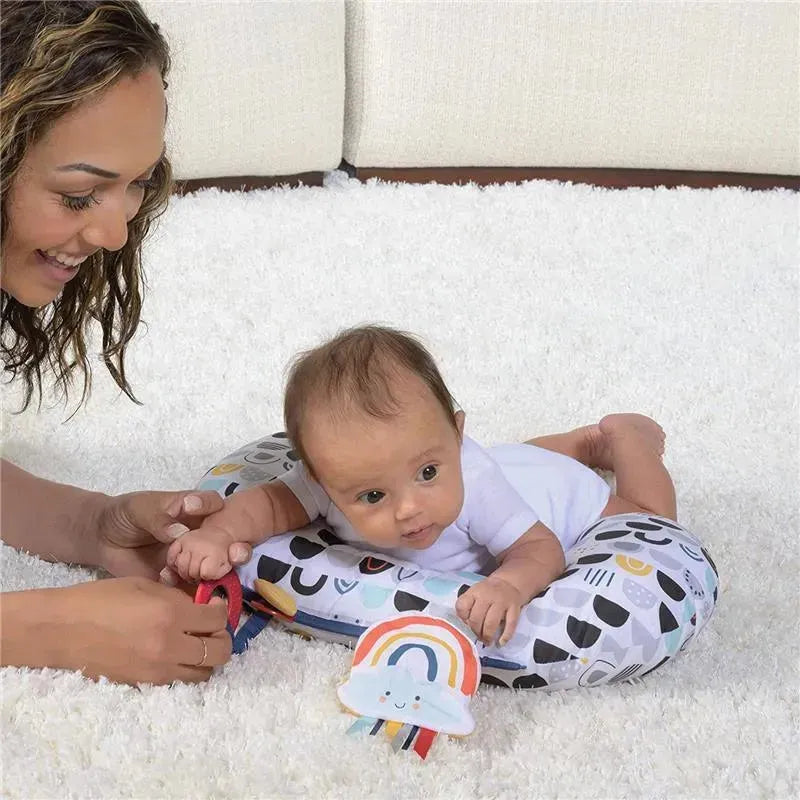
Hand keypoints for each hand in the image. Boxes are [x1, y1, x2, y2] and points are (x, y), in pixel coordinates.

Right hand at [2, 577, 231, 684]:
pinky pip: (180, 681)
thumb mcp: (143, 585)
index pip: (217, 619)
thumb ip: (176, 596)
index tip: (214, 605)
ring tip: (195, 643)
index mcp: (170, 613)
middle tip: (211, 628)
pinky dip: (186, 670)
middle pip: (219, 651)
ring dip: (207, 658)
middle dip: (222, 638)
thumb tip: (199, 605)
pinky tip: (176, 656)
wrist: (61, 630)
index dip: (221, 610)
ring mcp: (158, 669)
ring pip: (204, 673)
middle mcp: (170, 644)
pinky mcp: (145, 685)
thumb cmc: (100, 599)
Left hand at [95, 490, 251, 580]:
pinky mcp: (179, 581)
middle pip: (224, 538)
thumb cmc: (125, 514)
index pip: (212, 504)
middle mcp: (198, 533)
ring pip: (215, 565)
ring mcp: (191, 558)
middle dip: (233, 544)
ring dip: (222, 570)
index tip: (194, 509)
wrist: (102, 539)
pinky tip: (192, 594)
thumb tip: (179, 532)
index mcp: (193, 510)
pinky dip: (197, 593)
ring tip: (215, 574)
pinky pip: (194, 588)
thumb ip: (159, 518)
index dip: (210, 507)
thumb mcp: (140, 508)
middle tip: (234, 552)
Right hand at [167, 525, 235, 582]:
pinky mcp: (177, 541)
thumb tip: (235, 554)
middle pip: (192, 572)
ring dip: (186, 573)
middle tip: (204, 574)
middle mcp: (199, 543)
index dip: (211, 576)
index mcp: (216, 548)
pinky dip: (175, 564)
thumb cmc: (230, 548)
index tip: (215, 573)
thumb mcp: (241, 552)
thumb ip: (241, 554)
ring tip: (196, 570)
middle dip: (198, 577)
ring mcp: (186, 542)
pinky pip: (170, 558)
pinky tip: (185, 565)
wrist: (222, 532)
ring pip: (180, 567)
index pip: (207, 573)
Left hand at [455, 576, 523, 645]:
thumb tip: (465, 627)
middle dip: (475, 632)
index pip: (462, 606)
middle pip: (476, 618)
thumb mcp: (474, 594)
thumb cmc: (487, 593)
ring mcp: (501, 601)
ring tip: (487, 642)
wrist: (508, 583)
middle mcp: (487, 595)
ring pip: (491, 623)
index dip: (462, 619)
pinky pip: (510, 625)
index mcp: (474, 592)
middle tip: (477, 638)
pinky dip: (505, 636)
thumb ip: (467, 607)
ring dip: (487, 636)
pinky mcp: (514, 608)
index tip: (466, 625)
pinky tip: (500, 642)